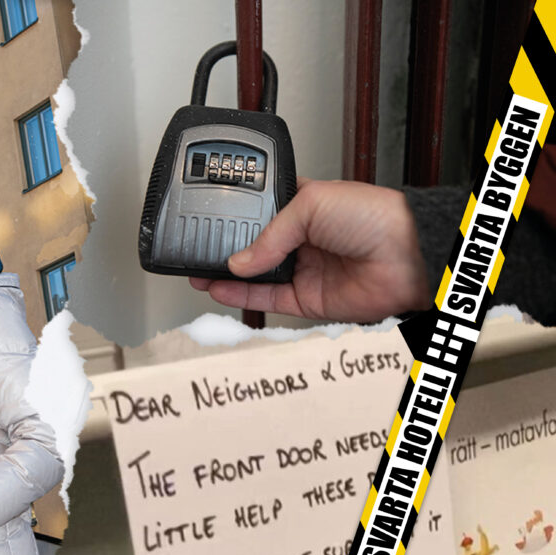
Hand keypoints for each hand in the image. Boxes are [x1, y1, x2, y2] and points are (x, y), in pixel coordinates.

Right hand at [189, 179, 430, 322]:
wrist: (408, 256)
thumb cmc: (377, 217)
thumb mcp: (312, 203)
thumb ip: (269, 232)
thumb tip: (239, 259)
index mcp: (304, 205)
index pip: (259, 209)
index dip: (235, 214)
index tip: (209, 219)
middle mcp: (302, 238)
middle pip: (252, 246)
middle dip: (225, 248)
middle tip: (198, 249)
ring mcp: (304, 269)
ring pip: (254, 275)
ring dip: (226, 275)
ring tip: (199, 271)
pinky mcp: (307, 299)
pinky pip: (267, 299)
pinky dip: (240, 296)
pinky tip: (220, 288)